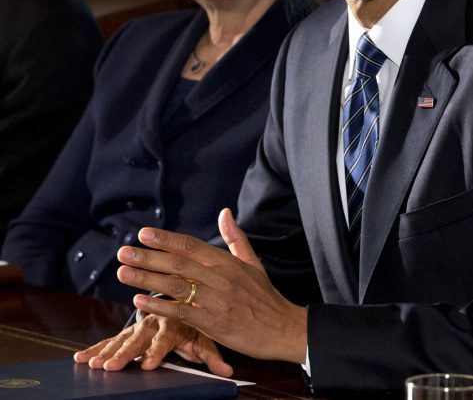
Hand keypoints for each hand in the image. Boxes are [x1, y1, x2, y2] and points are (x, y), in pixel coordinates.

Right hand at [73, 314, 230, 376]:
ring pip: (122, 338)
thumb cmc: (198, 318)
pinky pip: (112, 339)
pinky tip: (80, 358)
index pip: (166, 337)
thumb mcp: (207, 334)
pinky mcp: (130, 330)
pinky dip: (96, 348)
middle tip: (111, 367)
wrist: (186, 292)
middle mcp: (156, 320)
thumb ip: (213, 353)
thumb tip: (228, 372)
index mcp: (176, 319)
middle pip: (139, 339)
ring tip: (90, 365)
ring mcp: (141, 325)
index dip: (158, 351)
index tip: (149, 365)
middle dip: (125, 354)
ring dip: (106, 351)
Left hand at [112, 208, 307, 364]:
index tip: (143, 233)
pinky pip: (181, 312)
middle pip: (177, 263)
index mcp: (227, 262)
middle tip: (123, 252)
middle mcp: (219, 277)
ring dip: (146, 278)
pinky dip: (159, 306)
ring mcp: (215, 300)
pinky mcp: (212, 322)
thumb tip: (224, 212)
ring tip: (123, 273)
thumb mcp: (253, 263)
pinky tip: (140, 302)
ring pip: (175, 286)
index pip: (191, 245)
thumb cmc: (265, 297)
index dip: (166, 239)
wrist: (282, 328)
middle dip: (147, 257)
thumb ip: (235, 238)